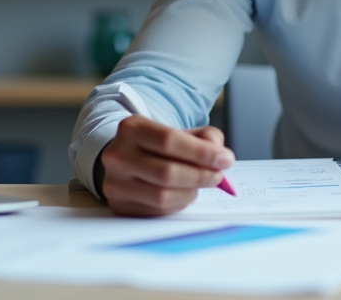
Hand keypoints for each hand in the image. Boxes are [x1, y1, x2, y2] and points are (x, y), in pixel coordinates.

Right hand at [99, 115, 234, 216]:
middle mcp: (118, 155)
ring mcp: (115, 183)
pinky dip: (178, 204)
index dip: (201, 152)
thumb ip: (206, 137)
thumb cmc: (158, 146)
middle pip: (167, 172)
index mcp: (132, 129)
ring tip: (200, 185)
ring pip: (162, 196)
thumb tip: (219, 154)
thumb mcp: (180, 132)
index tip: (225, 159)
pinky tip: (184, 194)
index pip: (170, 140)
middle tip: (218, 176)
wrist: (126, 160)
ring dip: (191, 192)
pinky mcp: (119, 205)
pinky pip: (157, 211)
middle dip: (200, 176)